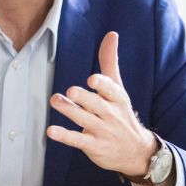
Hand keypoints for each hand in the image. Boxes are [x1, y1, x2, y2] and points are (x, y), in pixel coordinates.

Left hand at [47, 32, 169, 185]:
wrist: (135, 151)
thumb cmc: (121, 113)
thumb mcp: (118, 88)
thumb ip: (110, 61)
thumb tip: (111, 34)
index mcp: (117, 98)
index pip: (112, 90)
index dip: (102, 85)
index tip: (92, 79)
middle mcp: (111, 114)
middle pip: (97, 105)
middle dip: (84, 98)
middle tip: (71, 91)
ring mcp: (102, 131)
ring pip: (84, 120)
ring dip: (69, 111)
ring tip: (56, 101)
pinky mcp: (93, 146)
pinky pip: (77, 140)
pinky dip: (64, 136)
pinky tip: (51, 131)